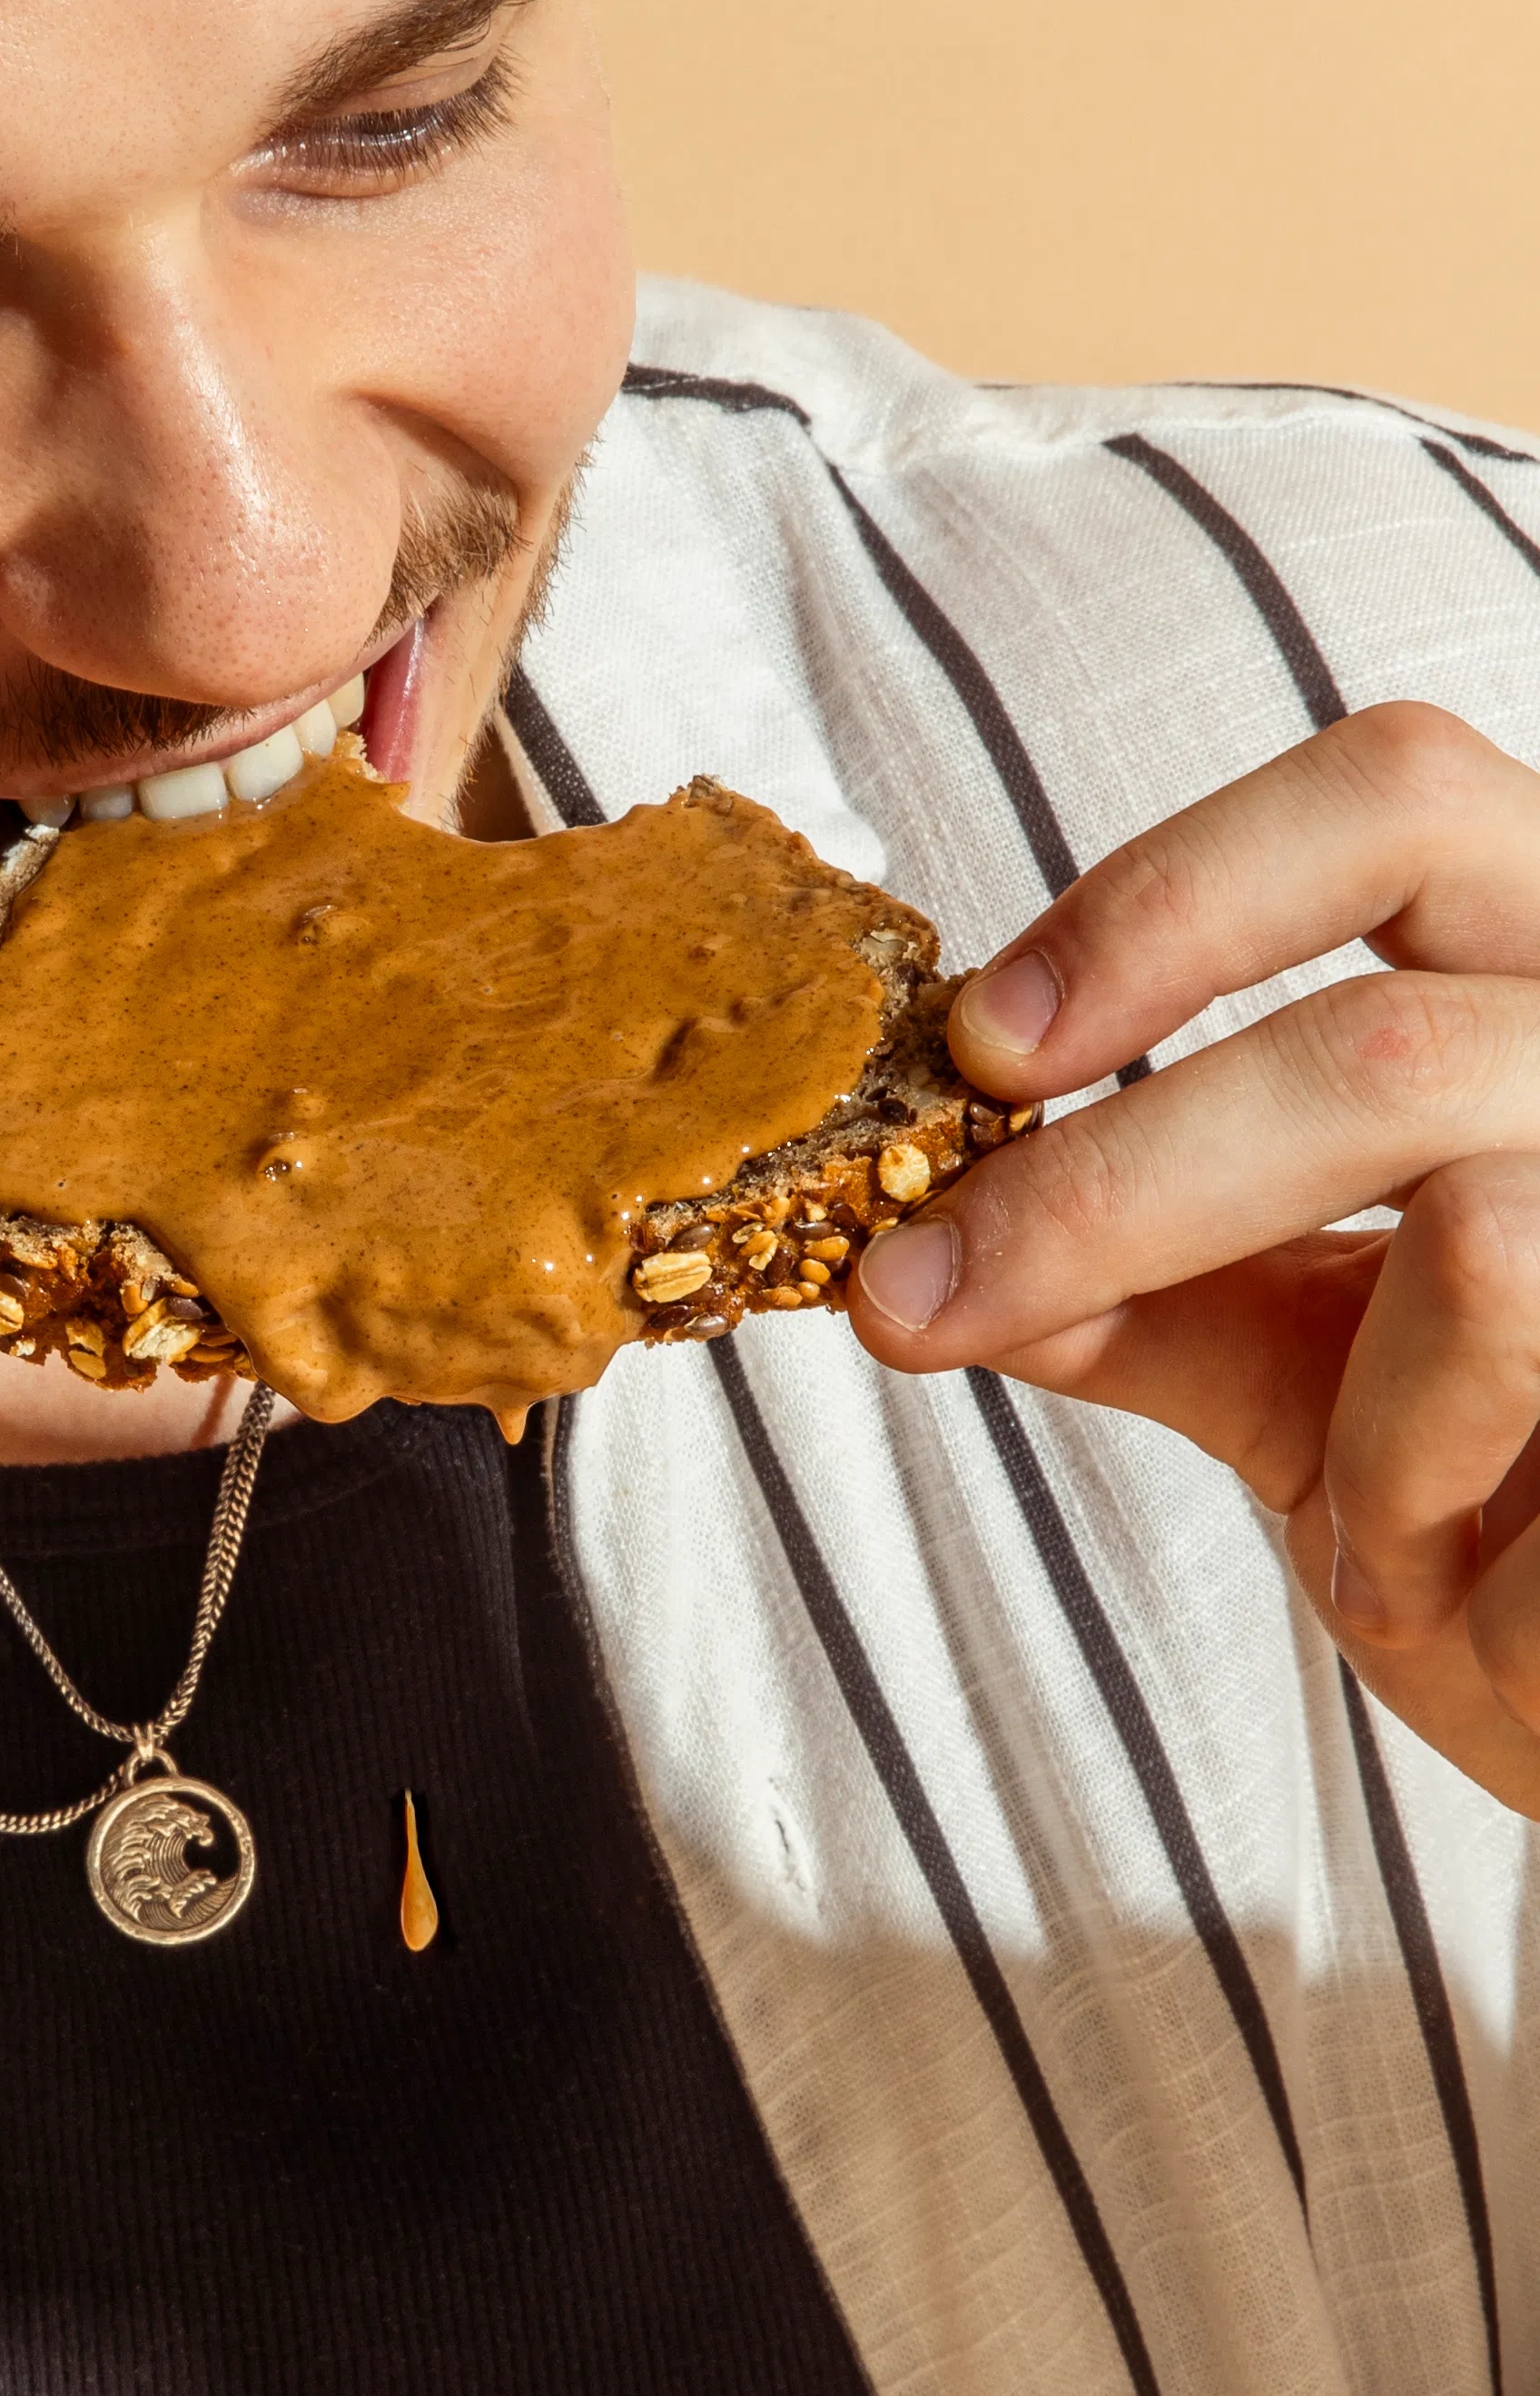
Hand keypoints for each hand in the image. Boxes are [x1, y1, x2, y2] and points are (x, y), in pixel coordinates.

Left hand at [849, 704, 1539, 1818]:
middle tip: (938, 1291)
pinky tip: (1463, 1599)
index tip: (983, 1047)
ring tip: (1375, 1528)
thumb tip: (916, 1242)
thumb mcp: (1300, 1366)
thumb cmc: (1498, 1503)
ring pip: (1480, 1238)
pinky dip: (1434, 1538)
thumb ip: (1138, 1279)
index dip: (1168, 897)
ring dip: (1365, 1431)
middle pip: (1386, 1038)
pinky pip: (1522, 1431)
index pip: (1394, 796)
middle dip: (1115, 1190)